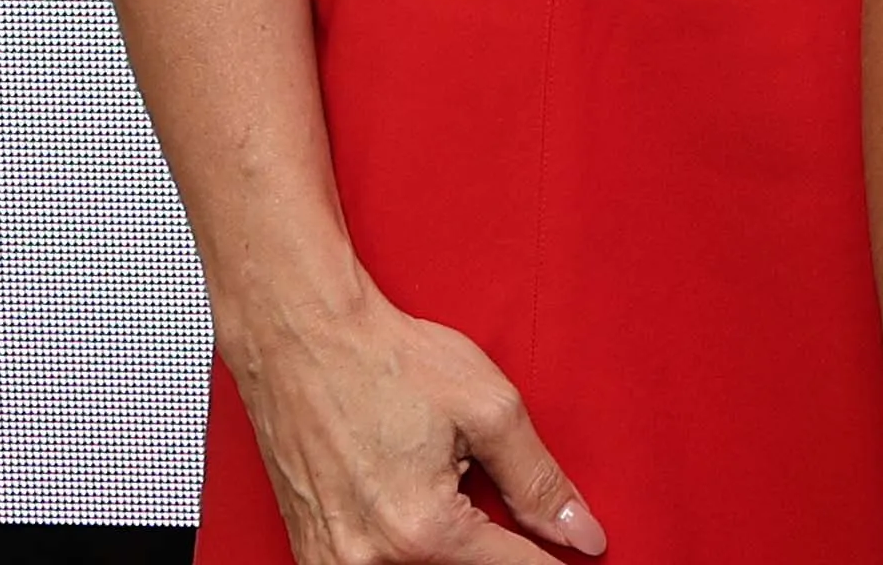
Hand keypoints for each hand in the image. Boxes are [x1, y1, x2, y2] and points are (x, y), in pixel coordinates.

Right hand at [223, 292, 605, 563]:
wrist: (302, 339)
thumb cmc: (390, 362)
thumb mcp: (491, 410)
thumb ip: (539, 482)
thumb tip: (581, 533)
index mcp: (421, 531)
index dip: (548, 559)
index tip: (575, 555)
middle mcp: (368, 560)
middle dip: (488, 544)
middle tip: (477, 480)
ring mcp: (329, 561)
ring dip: (443, 546)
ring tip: (436, 477)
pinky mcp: (309, 551)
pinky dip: (402, 543)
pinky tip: (407, 495)